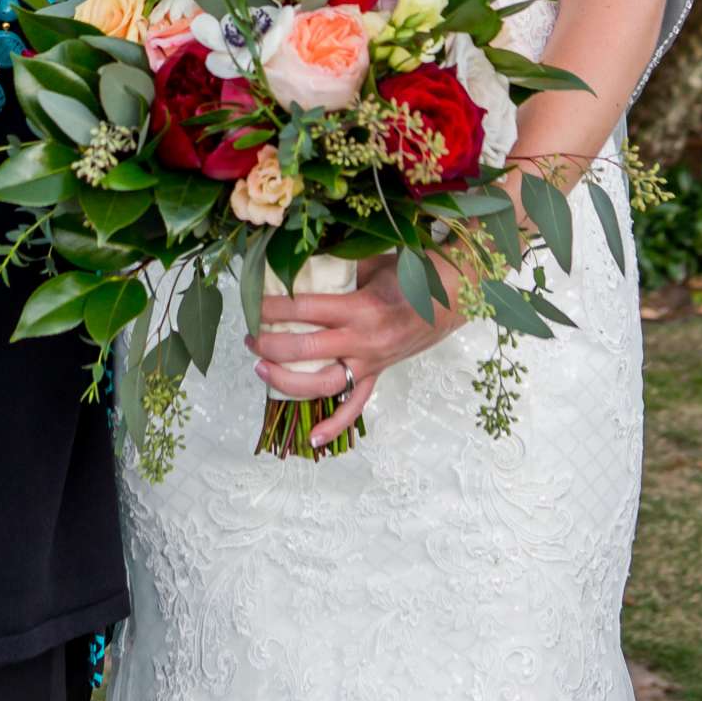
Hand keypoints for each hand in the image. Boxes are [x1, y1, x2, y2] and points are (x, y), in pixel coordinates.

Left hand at [247, 255, 465, 449]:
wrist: (451, 299)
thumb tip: (296, 261)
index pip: (305, 309)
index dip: (272, 307)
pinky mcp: (377, 376)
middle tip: (250, 337)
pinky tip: (312, 439)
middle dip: (269, 344)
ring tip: (260, 369)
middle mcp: (364, 340)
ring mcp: (371, 363)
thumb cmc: (412, 275)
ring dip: (286, 381)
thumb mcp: (373, 262)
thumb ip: (337, 266)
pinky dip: (334, 425)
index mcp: (362, 307)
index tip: (252, 302)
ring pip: (322, 384)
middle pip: (306, 349)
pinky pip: (355, 406)